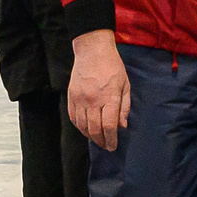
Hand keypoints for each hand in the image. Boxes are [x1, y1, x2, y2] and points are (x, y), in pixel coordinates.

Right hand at [68, 30, 129, 149]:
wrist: (92, 50)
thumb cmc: (113, 67)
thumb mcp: (125, 85)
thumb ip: (124, 107)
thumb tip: (122, 126)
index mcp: (109, 97)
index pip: (109, 125)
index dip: (111, 139)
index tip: (113, 146)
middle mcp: (93, 100)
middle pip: (95, 129)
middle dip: (101, 141)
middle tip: (106, 146)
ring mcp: (80, 98)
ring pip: (83, 126)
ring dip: (90, 136)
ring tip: (97, 139)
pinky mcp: (71, 96)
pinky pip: (73, 118)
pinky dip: (79, 127)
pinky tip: (86, 129)